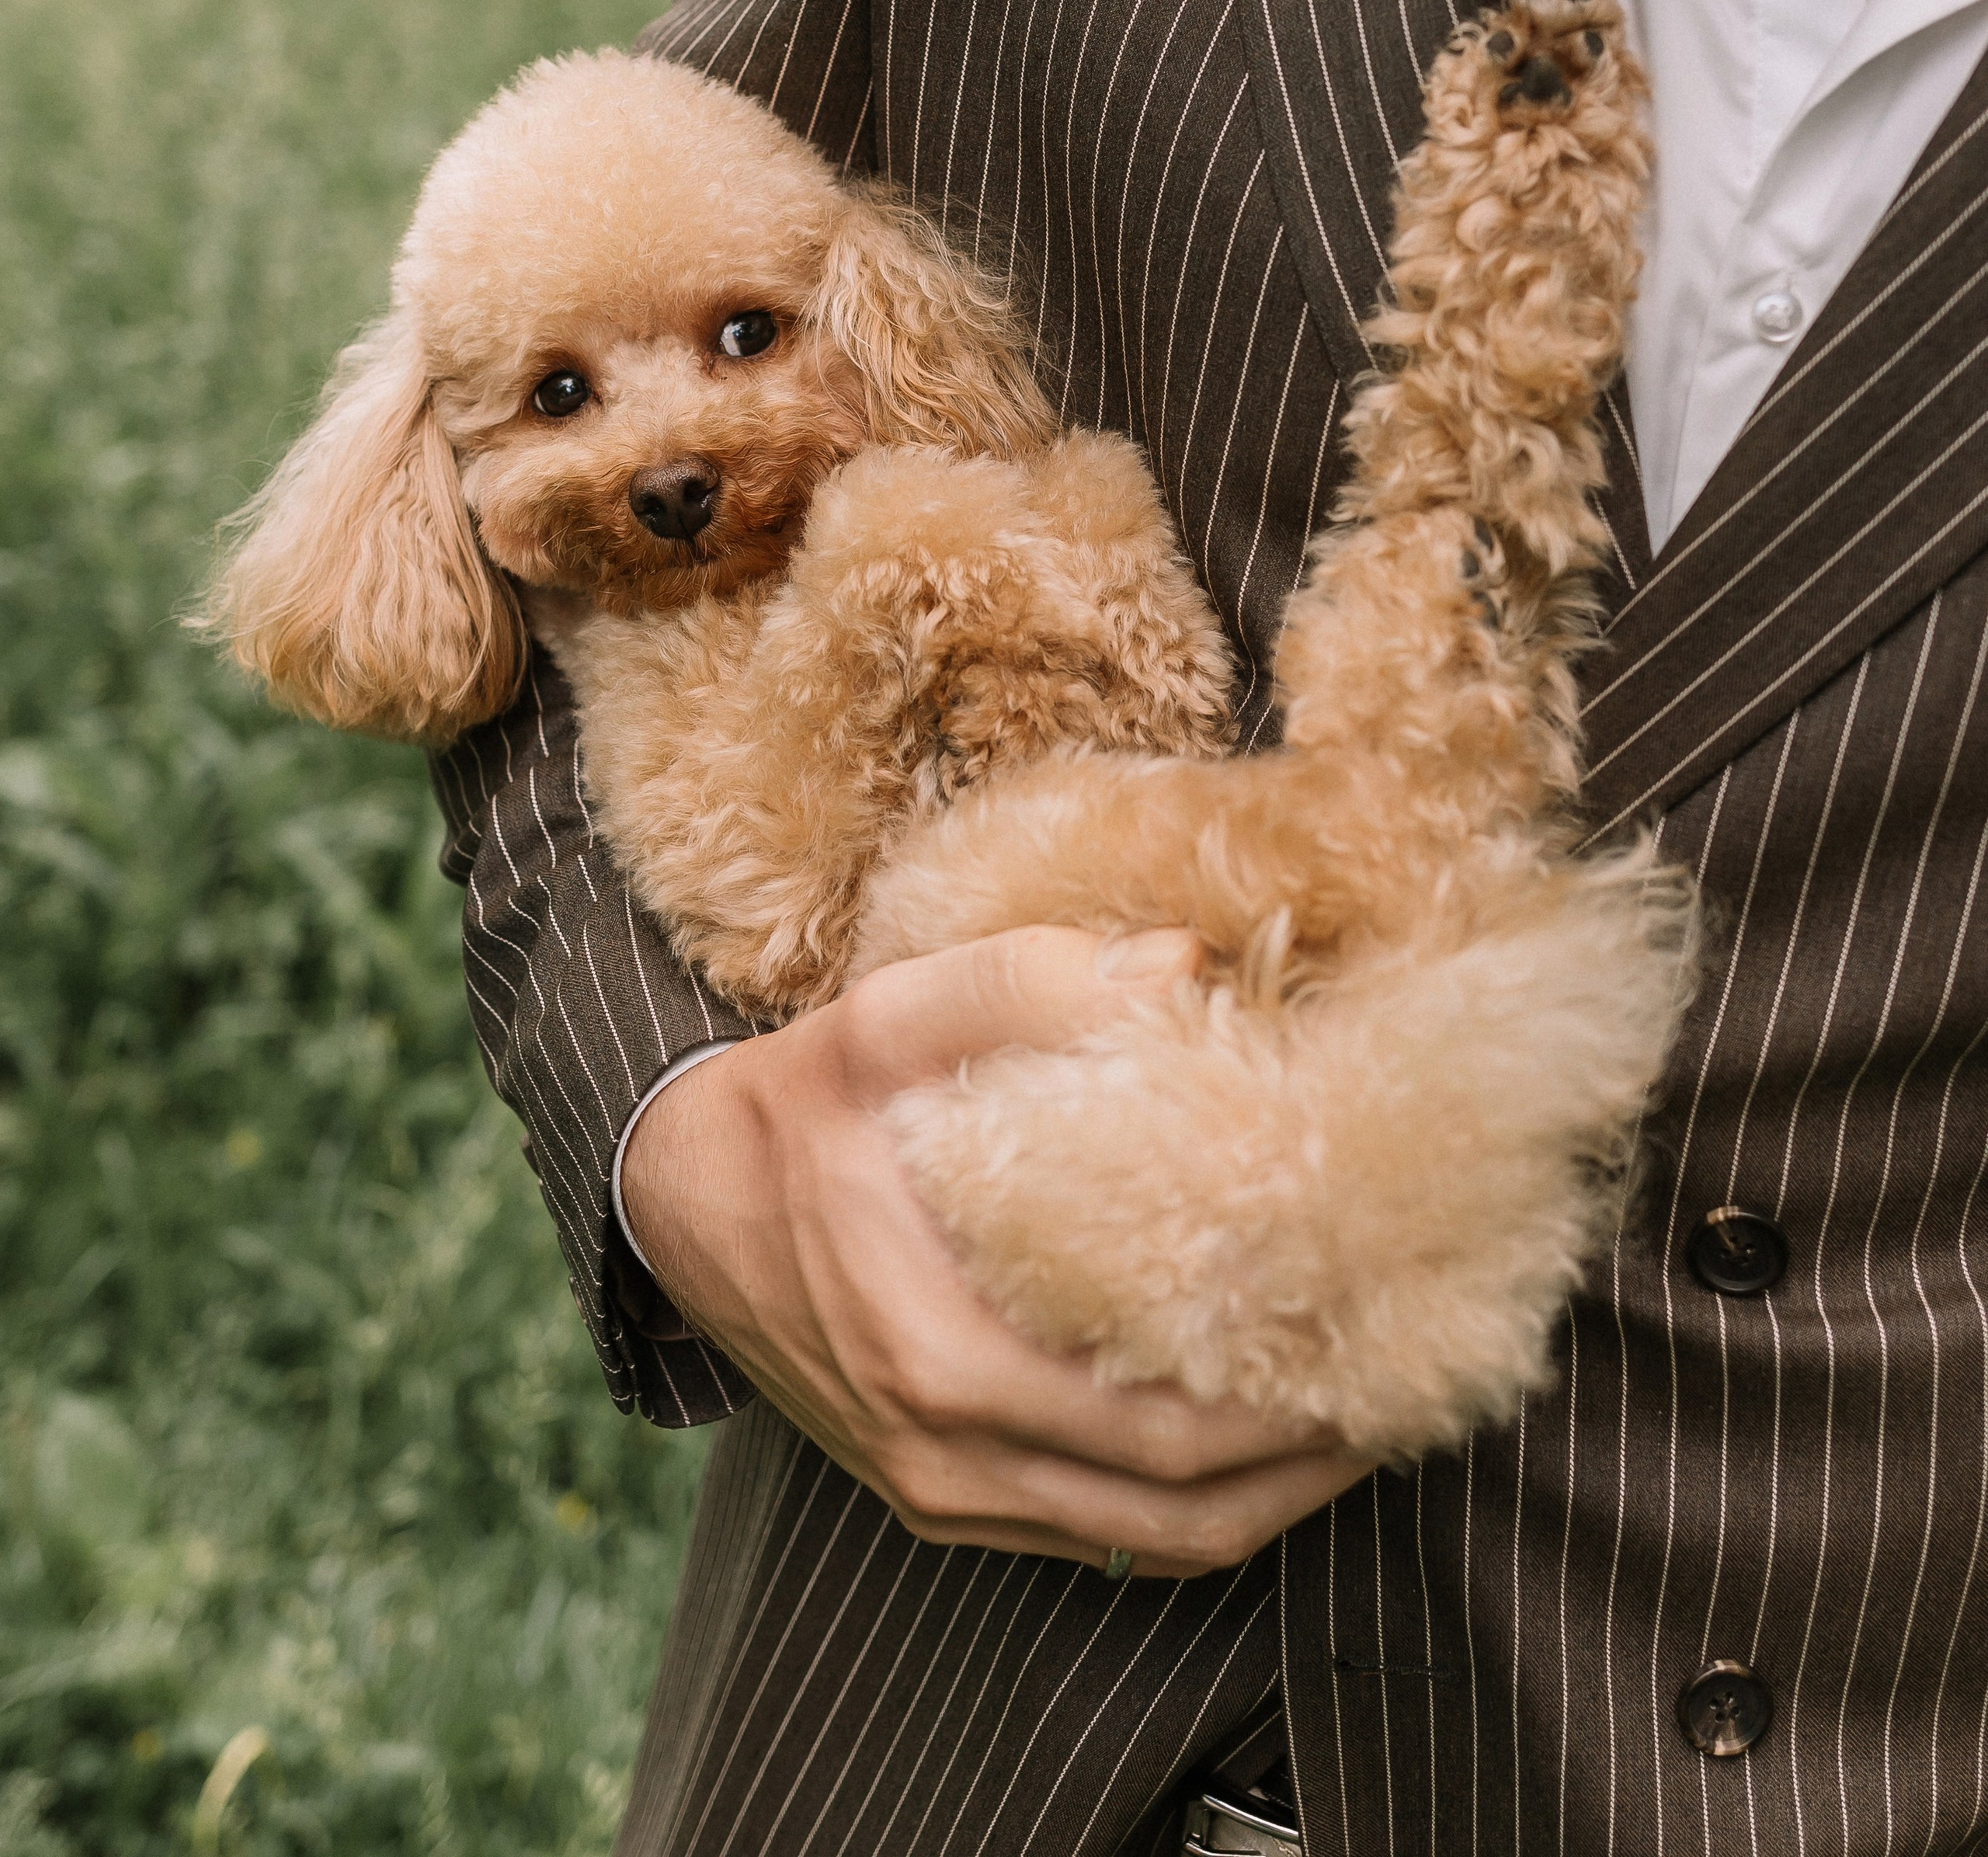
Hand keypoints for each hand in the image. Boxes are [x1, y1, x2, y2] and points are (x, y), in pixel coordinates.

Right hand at [619, 926, 1375, 1576]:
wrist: (672, 1196)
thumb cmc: (790, 1108)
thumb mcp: (884, 1017)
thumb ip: (1025, 984)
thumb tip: (1181, 968)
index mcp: (946, 1360)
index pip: (1167, 1430)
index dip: (1295, 1410)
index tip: (1388, 1347)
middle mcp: (952, 1457)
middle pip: (1183, 1514)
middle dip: (1314, 1463)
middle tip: (1415, 1386)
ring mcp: (943, 1491)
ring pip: (1148, 1543)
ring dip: (1266, 1497)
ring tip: (1362, 1416)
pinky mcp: (938, 1493)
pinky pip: (1095, 1533)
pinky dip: (1187, 1501)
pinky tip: (1249, 1429)